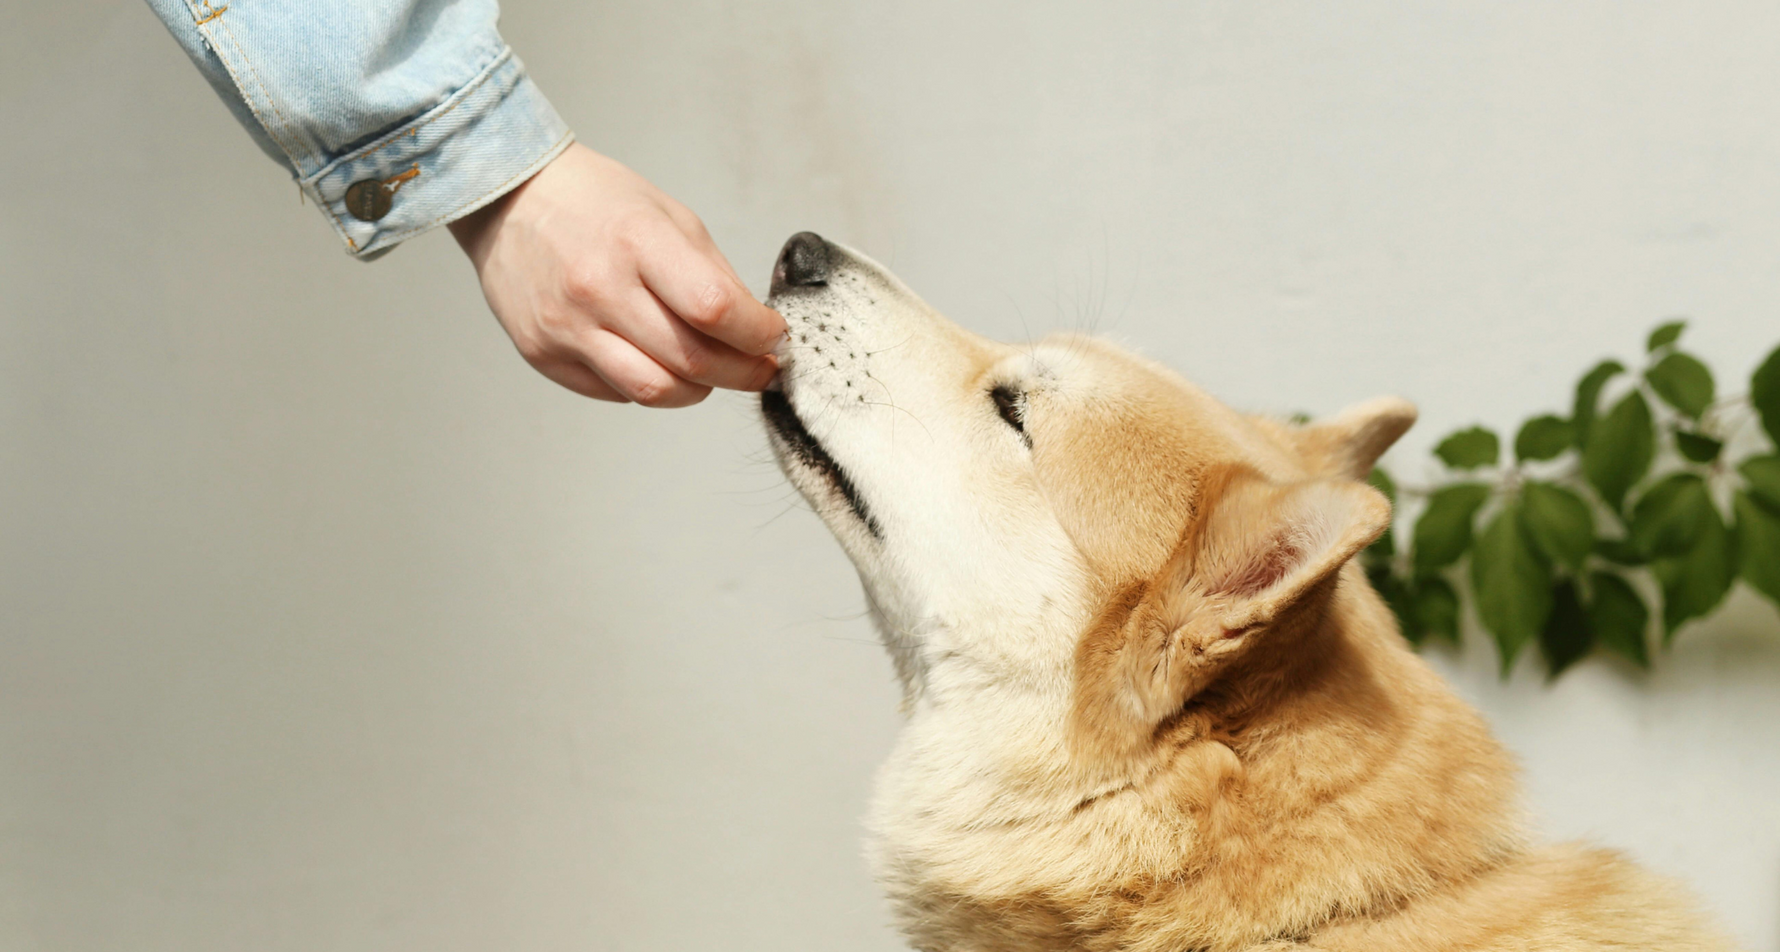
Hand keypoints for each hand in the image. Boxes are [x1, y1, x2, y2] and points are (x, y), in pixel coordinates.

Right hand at [448, 143, 785, 405]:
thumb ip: (713, 275)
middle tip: (760, 368)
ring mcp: (566, 327)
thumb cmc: (594, 203)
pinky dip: (649, 385)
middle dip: (743, 373)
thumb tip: (754, 328)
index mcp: (636, 240)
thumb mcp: (669, 216)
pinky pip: (616, 392)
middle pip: (692, 361)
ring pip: (655, 391)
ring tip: (710, 372)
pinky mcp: (544, 354)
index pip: (714, 308)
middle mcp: (598, 287)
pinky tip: (654, 359)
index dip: (758, 334)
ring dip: (699, 390)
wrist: (510, 200)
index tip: (775, 337)